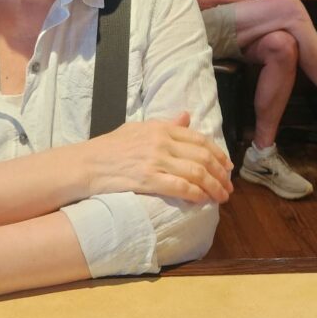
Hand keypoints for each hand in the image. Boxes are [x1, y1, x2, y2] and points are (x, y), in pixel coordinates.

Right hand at [85, 112, 232, 203]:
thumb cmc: (111, 147)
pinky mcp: (149, 179)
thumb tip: (187, 116)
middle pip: (203, 156)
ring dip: (214, 187)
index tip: (228, 167)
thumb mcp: (139, 128)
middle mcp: (162, 142)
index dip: (219, 154)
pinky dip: (197, 194)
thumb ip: (166, 124)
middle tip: (228, 187)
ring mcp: (156, 160)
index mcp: (161, 128)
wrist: (88, 164)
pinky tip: (204, 201)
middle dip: (221, 174)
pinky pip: (181, 187)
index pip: (200, 139)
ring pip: (197, 173)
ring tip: (222, 197)